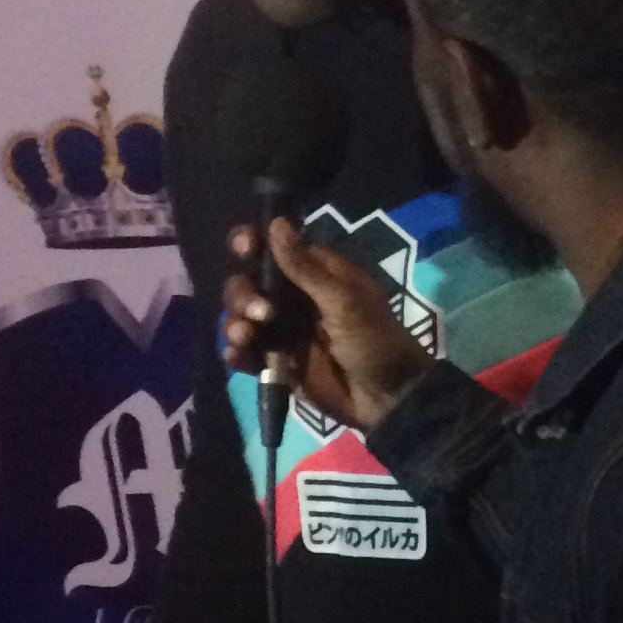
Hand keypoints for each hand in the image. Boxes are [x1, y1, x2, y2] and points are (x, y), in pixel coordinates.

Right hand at [224, 218, 434, 435]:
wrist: (387, 399)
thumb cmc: (376, 342)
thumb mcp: (345, 301)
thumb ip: (306, 267)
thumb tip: (276, 222)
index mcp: (315, 274)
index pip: (273, 248)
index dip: (253, 243)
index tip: (245, 248)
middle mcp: (294, 297)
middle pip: (248, 282)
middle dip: (244, 293)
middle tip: (264, 314)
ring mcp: (283, 330)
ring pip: (242, 315)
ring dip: (235, 321)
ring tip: (248, 337)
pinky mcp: (277, 361)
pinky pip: (246, 351)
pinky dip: (237, 351)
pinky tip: (239, 355)